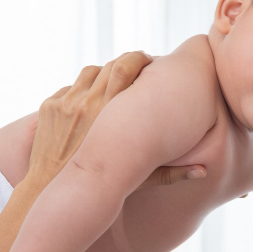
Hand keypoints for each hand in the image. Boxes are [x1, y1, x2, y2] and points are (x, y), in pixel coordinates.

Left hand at [25, 52, 205, 188]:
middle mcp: (86, 103)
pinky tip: (93, 100)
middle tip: (138, 67)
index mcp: (109, 113)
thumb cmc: (100, 189)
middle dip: (126, 62)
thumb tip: (204, 172)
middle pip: (109, 65)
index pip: (126, 68)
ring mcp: (64, 104)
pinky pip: (68, 88)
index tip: (150, 63)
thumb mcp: (138, 180)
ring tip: (115, 82)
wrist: (49, 191)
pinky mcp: (48, 108)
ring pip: (88, 72)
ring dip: (104, 73)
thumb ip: (171, 173)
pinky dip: (82, 90)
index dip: (139, 59)